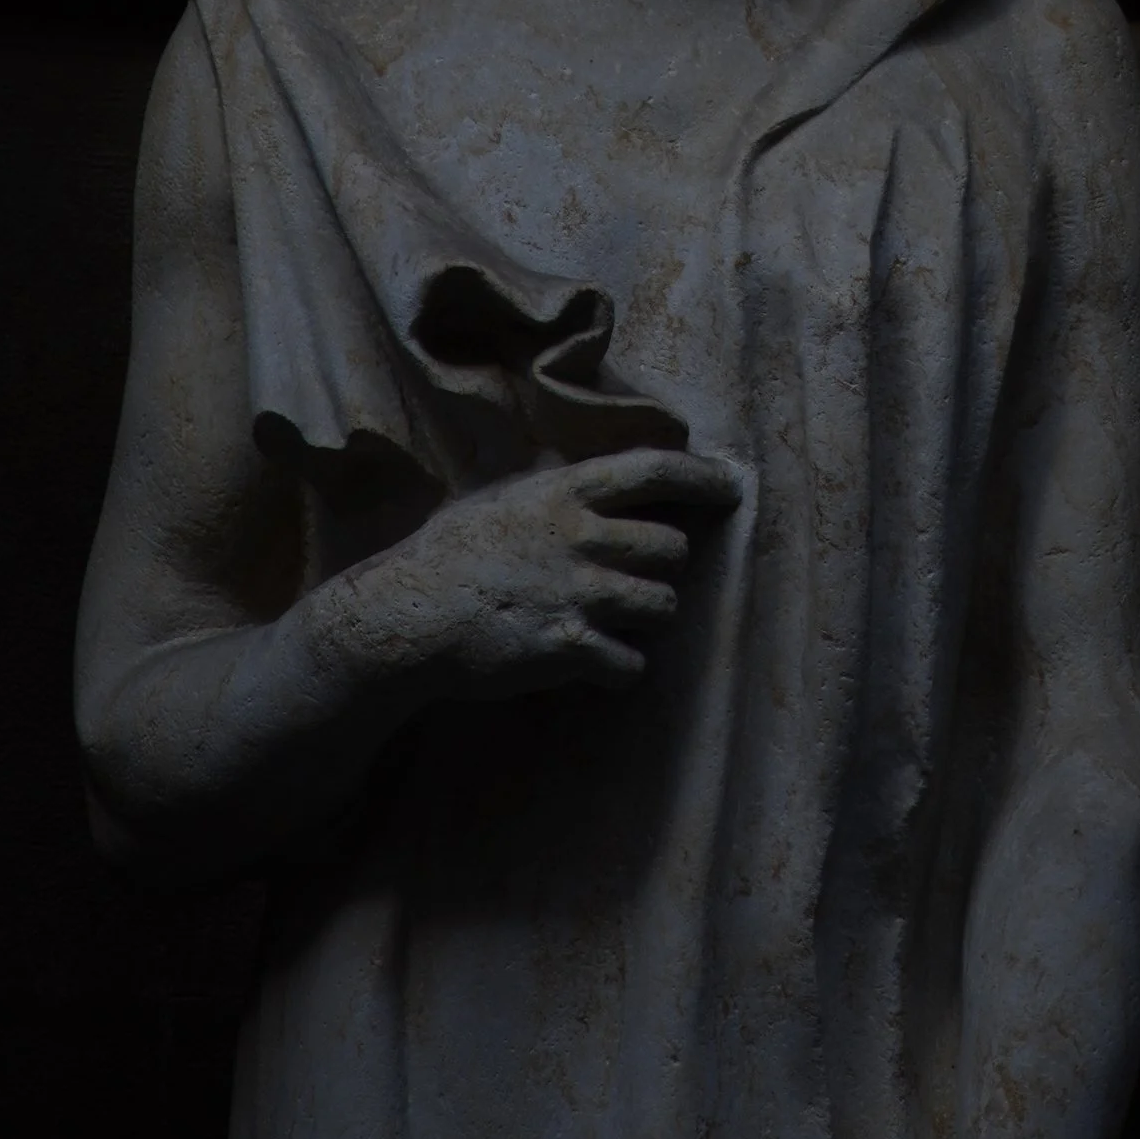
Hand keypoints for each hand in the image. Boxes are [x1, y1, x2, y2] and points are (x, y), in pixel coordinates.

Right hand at [318, 446, 742, 705]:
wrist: (408, 617)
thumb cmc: (448, 553)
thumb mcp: (500, 498)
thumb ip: (551, 488)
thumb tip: (586, 470)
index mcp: (565, 491)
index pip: (654, 470)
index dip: (703, 477)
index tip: (731, 488)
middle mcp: (579, 537)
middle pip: (672, 549)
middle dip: (663, 568)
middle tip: (636, 578)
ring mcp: (576, 593)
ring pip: (662, 606)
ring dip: (647, 617)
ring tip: (614, 620)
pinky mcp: (566, 648)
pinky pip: (630, 663)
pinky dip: (620, 668)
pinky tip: (596, 663)